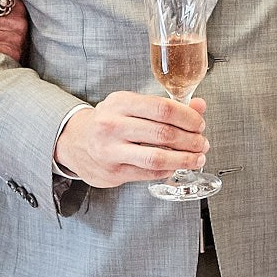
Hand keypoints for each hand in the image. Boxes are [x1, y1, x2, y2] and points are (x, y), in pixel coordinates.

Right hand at [53, 92, 206, 187]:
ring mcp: (110, 150)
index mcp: (120, 103)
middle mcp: (112, 125)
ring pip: (156, 157)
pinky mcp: (113, 172)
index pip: (162, 108)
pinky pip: (148, 173)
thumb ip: (166, 106)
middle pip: (163, 133)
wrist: (74, 142)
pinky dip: (168, 170)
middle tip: (202, 143)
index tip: (199, 123)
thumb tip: (199, 107)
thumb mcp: (132, 105)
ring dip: (183, 159)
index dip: (187, 117)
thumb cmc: (109, 122)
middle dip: (190, 140)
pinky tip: (176, 166)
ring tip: (196, 158)